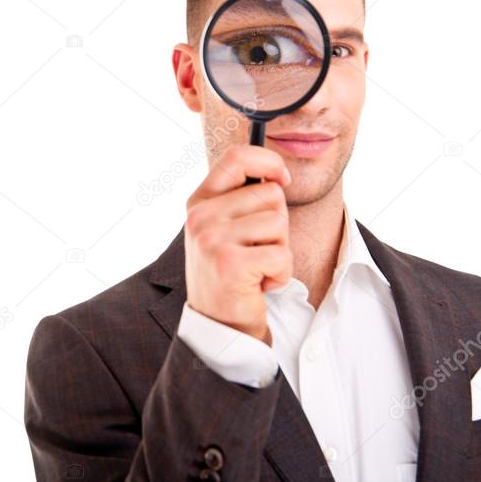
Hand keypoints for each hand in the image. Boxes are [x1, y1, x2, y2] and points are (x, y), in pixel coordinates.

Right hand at [184, 144, 292, 345]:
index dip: (269, 161)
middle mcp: (200, 217)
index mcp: (198, 201)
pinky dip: (280, 274)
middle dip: (278, 223)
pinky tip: (259, 284)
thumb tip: (279, 175)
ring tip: (257, 267)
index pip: (237, 156)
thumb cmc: (230, 273)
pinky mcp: (230, 264)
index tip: (282, 179)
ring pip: (279, 223)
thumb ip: (242, 198)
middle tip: (256, 249)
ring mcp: (211, 239)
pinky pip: (281, 254)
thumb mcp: (225, 228)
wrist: (218, 325)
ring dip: (280, 250)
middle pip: (271, 193)